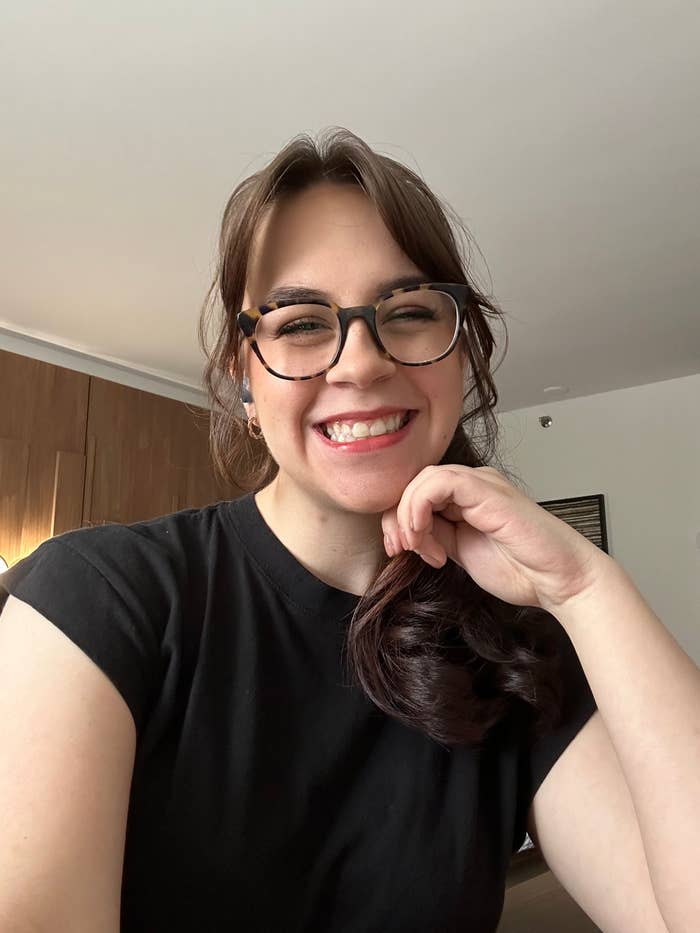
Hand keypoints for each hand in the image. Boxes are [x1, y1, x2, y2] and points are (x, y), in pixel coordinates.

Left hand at [381, 465, 609, 612]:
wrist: (559, 580)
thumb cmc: (521, 569)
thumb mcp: (461, 552)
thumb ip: (436, 535)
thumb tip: (408, 531)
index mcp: (467, 497)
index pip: (417, 492)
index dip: (398, 519)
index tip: (399, 551)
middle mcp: (473, 484)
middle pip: (415, 483)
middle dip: (397, 517)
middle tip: (400, 550)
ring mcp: (481, 484)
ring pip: (422, 479)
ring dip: (407, 515)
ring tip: (417, 546)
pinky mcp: (487, 490)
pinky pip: (438, 482)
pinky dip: (419, 508)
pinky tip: (425, 536)